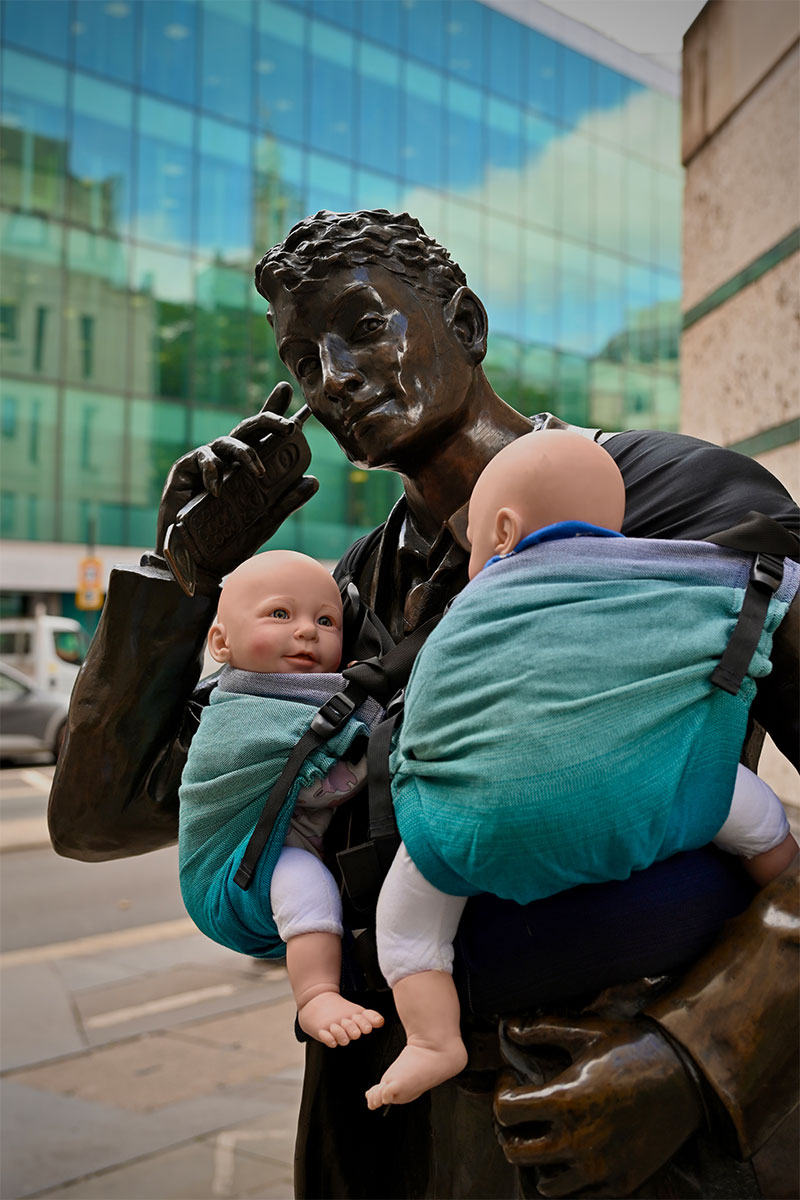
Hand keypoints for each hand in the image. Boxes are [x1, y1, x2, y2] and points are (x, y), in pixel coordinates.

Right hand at [155, 382, 318, 581]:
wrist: (196, 563)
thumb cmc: (227, 541)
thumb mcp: (264, 521)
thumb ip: (286, 501)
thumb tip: (313, 480)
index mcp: (247, 469)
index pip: (263, 436)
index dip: (274, 411)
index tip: (288, 390)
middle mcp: (227, 461)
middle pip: (248, 429)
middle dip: (269, 420)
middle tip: (289, 427)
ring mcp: (206, 464)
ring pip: (227, 442)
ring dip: (246, 454)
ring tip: (258, 472)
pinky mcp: (184, 471)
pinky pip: (201, 458)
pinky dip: (212, 470)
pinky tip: (218, 488)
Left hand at [493, 1015, 702, 1197]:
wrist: (687, 1075)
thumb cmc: (632, 1047)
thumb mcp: (586, 1032)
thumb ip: (541, 1030)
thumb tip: (508, 1027)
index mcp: (565, 1100)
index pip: (505, 1110)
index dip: (501, 1092)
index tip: (512, 1079)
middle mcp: (579, 1141)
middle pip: (516, 1151)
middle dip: (511, 1129)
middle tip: (523, 1111)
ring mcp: (600, 1168)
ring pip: (545, 1182)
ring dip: (538, 1158)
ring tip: (548, 1132)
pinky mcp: (622, 1183)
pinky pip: (578, 1193)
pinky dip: (569, 1176)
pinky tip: (575, 1148)